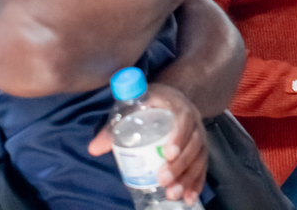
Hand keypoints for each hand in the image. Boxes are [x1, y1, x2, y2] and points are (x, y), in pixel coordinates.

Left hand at [88, 83, 207, 204]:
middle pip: (193, 144)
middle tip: (162, 180)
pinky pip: (203, 168)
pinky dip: (197, 184)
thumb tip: (94, 148)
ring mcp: (199, 137)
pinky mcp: (201, 151)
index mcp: (178, 105)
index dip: (178, 136)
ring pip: (199, 158)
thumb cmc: (148, 103)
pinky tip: (189, 198)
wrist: (171, 98)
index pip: (183, 120)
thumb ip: (114, 127)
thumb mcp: (132, 108)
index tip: (167, 153)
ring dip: (188, 178)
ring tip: (172, 193)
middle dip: (179, 165)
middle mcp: (194, 121)